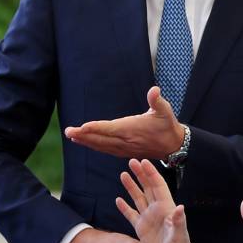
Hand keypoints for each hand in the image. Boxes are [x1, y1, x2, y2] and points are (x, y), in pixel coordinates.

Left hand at [64, 86, 183, 158]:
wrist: (174, 146)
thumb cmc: (168, 125)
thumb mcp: (165, 111)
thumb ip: (157, 100)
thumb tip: (154, 90)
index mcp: (132, 129)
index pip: (110, 129)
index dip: (95, 128)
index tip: (82, 127)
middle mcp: (126, 141)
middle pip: (101, 139)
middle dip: (84, 135)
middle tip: (68, 132)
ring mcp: (124, 148)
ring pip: (101, 146)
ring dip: (86, 141)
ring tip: (72, 137)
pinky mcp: (125, 152)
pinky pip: (106, 150)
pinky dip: (95, 146)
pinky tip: (86, 142)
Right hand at [116, 158, 199, 242]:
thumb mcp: (180, 236)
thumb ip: (179, 222)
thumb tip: (180, 207)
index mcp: (166, 209)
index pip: (158, 186)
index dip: (151, 173)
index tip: (144, 161)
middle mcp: (157, 210)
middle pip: (147, 187)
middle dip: (140, 174)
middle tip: (132, 160)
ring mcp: (148, 219)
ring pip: (138, 198)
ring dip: (131, 186)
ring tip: (123, 174)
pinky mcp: (141, 229)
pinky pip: (131, 215)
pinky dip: (124, 207)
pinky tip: (118, 199)